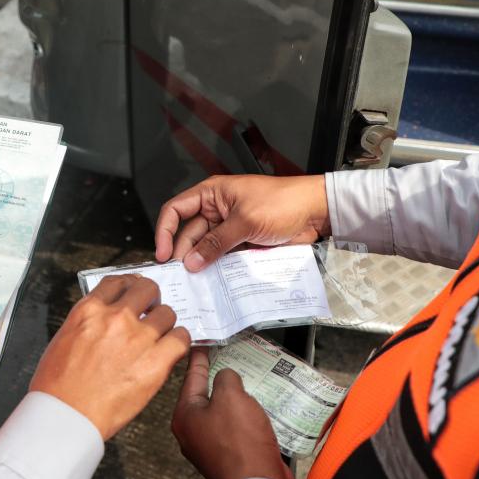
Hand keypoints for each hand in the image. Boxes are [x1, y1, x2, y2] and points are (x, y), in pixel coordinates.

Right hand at [30, 275, 190, 439]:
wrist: (67, 416)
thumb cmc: (59, 387)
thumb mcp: (63, 340)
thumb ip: (88, 323)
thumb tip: (104, 319)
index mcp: (89, 311)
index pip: (118, 281)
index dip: (130, 285)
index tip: (134, 291)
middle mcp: (115, 318)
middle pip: (148, 289)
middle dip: (151, 299)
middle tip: (151, 311)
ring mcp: (138, 337)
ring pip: (167, 314)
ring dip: (165, 323)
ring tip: (161, 336)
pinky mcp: (156, 361)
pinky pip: (181, 339)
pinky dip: (179, 342)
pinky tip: (172, 349)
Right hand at [154, 174, 330, 272]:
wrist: (315, 212)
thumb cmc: (282, 203)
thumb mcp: (245, 221)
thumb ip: (216, 243)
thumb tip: (192, 261)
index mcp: (212, 194)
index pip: (176, 210)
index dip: (165, 231)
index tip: (163, 255)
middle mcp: (216, 210)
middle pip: (189, 234)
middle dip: (184, 254)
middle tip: (182, 278)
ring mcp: (229, 228)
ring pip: (206, 249)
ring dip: (202, 264)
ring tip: (197, 284)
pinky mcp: (242, 244)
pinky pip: (223, 258)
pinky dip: (218, 269)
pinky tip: (215, 283)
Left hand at [171, 349, 293, 478]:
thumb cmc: (240, 441)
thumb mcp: (232, 396)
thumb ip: (226, 378)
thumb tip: (226, 378)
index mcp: (184, 416)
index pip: (191, 378)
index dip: (199, 358)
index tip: (201, 344)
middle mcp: (191, 433)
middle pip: (203, 396)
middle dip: (216, 378)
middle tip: (224, 358)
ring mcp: (208, 447)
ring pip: (219, 413)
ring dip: (232, 399)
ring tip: (243, 381)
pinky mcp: (227, 457)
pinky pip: (232, 428)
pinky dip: (241, 417)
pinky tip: (253, 409)